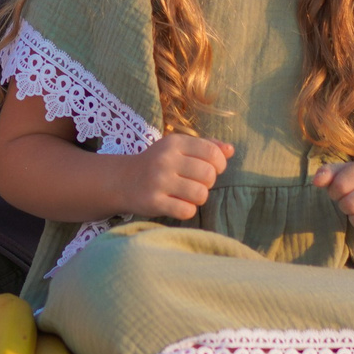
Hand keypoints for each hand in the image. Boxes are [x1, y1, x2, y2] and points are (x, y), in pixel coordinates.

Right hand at [114, 135, 231, 220]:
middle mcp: (166, 160)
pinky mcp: (154, 202)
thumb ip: (206, 146)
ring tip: (188, 195)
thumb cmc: (157, 163)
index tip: (213, 169)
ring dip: (199, 198)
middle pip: (209, 175)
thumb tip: (231, 150)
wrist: (122, 180)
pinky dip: (187, 210)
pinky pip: (186, 211)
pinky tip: (178, 204)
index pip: (212, 153)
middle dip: (208, 182)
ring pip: (200, 195)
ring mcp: (159, 181)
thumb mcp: (178, 148)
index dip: (220, 164)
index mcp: (174, 143)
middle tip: (197, 183)